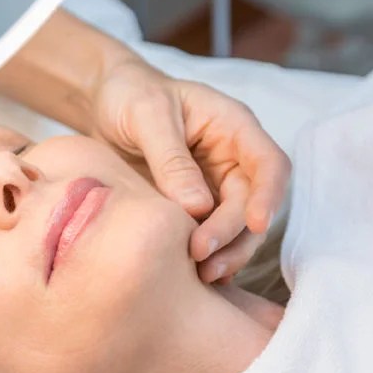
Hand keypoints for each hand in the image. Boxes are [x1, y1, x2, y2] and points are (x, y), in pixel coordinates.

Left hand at [89, 60, 290, 282]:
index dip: (268, 196)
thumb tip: (197, 206)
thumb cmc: (129, 95)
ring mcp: (214, 187)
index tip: (255, 223)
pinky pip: (209, 236)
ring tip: (200, 275)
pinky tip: (192, 277)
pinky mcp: (192, 209)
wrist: (104, 103)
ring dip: (224, 253)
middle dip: (232, 234)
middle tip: (201, 256)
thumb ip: (171, 158)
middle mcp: (231, 160)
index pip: (269, 163)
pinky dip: (206, 256)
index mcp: (232, 127)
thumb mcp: (146, 115)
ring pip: (236, 228)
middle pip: (251, 204)